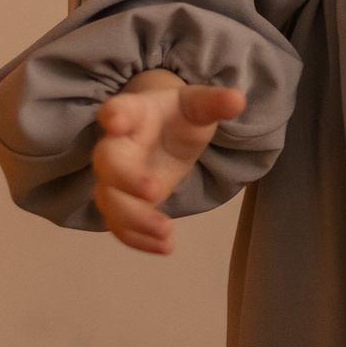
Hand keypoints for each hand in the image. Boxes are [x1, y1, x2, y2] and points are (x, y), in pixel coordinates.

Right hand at [90, 69, 246, 255]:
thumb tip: (238, 100)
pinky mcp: (123, 205)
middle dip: (125, 178)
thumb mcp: (198, 107)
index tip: (115, 120)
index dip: (115, 115)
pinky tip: (166, 247)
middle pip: (107, 161)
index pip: (119, 109)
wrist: (164, 133)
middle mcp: (117, 145)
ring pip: (109, 200)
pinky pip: (119, 226)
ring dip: (134, 218)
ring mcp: (116, 178)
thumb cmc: (178, 117)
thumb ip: (213, 103)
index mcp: (134, 113)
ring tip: (165, 231)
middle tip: (155, 191)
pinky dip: (138, 240)